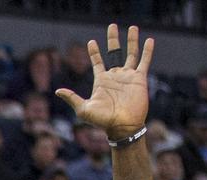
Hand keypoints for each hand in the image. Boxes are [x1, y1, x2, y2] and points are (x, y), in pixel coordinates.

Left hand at [56, 24, 152, 140]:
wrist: (122, 126)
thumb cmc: (102, 120)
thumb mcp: (83, 109)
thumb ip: (72, 98)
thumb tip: (57, 91)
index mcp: (101, 80)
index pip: (97, 61)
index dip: (94, 52)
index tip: (91, 42)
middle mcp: (115, 76)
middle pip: (114, 52)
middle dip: (113, 39)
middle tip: (112, 26)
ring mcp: (127, 76)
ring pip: (130, 53)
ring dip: (131, 40)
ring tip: (133, 27)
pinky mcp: (139, 79)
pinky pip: (144, 61)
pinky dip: (147, 51)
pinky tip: (149, 40)